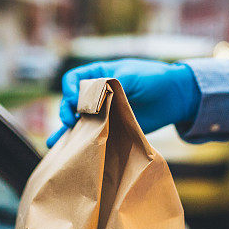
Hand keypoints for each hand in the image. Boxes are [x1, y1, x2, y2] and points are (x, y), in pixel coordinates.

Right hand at [47, 59, 199, 147]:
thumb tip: (87, 99)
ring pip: (76, 122)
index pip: (74, 80)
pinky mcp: (111, 129)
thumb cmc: (153, 78)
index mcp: (99, 76)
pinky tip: (65, 152)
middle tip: (70, 120)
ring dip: (64, 131)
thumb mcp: (131, 76)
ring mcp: (102, 113)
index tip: (76, 100)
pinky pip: (91, 136)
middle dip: (66, 111)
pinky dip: (78, 143)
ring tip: (54, 143)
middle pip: (70, 102)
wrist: (175, 97)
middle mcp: (96, 95)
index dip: (71, 89)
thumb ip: (108, 85)